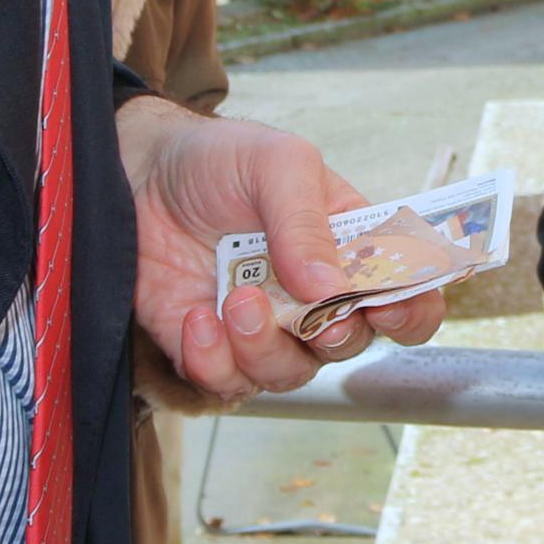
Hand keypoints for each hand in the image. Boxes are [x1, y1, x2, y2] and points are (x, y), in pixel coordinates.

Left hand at [121, 98, 445, 402]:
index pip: (405, 294)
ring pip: (290, 373)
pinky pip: (228, 384)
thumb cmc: (216, 159)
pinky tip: (196, 317)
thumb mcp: (275, 165)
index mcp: (347, 248)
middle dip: (334, 335)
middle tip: (312, 312)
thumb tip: (334, 290)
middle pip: (351, 344)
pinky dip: (213, 362)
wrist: (133, 175)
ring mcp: (263, 326)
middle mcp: (313, 296)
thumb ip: (306, 223)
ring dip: (265, 349)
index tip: (387, 306)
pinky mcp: (211, 348)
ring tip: (234, 301)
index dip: (410, 311)